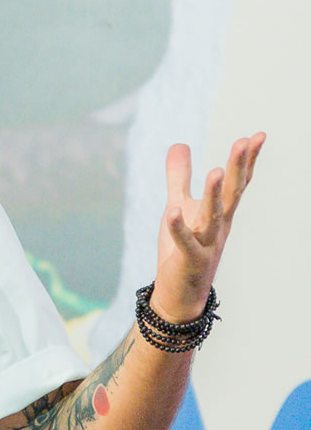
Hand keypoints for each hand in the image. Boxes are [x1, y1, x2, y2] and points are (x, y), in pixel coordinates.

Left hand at [153, 134, 263, 319]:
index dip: (247, 160)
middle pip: (231, 194)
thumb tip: (179, 144)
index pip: (237, 183)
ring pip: (212, 217)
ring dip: (214, 195)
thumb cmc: (182, 248)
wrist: (179, 293)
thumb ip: (179, 176)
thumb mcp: (179, 204)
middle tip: (244, 141)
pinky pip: (184, 243)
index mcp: (220, 212)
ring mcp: (207, 244)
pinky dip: (179, 228)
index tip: (257, 136)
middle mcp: (219, 226)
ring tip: (215, 171)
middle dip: (237, 168)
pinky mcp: (189, 260)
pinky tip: (172, 212)